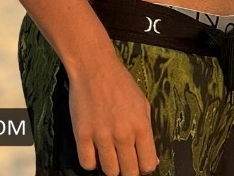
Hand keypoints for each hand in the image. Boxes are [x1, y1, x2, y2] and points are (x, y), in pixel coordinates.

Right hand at [68, 54, 158, 175]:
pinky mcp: (82, 135)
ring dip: (110, 166)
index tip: (139, 162)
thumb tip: (151, 160)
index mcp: (141, 126)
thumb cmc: (120, 83)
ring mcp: (102, 136)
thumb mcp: (142, 103)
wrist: (94, 68)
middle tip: (124, 160)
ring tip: (109, 153)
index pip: (147, 165)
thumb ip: (147, 132)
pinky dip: (91, 161)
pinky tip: (94, 150)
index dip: (144, 167)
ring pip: (109, 172)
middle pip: (129, 172)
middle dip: (128, 170)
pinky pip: (87, 164)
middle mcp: (123, 134)